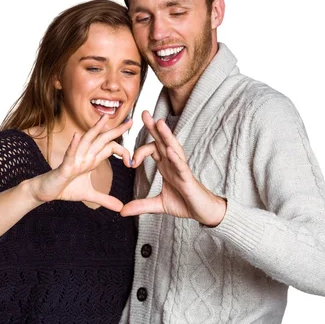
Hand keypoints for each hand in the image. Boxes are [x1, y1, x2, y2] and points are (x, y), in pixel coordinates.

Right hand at [31, 114, 132, 211]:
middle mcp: (84, 156)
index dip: (123, 150)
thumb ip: (105, 199)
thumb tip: (120, 207)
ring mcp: (74, 159)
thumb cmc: (64, 189)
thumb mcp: (89, 195)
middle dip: (116, 130)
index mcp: (91, 160)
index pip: (110, 148)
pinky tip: (77, 135)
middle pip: (102, 140)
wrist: (45, 192)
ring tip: (104, 117)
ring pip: (87, 141)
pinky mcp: (64, 167)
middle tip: (131, 121)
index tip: (133, 160)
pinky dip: (73, 145)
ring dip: (96, 129)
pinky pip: (69, 154)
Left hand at [120, 111, 226, 225]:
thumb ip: (140, 205)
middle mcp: (173, 163)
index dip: (139, 152)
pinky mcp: (188, 178)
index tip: (129, 163)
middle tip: (144, 112)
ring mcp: (181, 169)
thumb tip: (121, 211)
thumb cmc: (184, 203)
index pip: (152, 149)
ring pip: (173, 147)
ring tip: (159, 123)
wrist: (202, 212)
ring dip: (166, 135)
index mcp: (165, 166)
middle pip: (162, 141)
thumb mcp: (158, 205)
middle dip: (153, 127)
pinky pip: (181, 165)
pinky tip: (169, 150)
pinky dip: (175, 158)